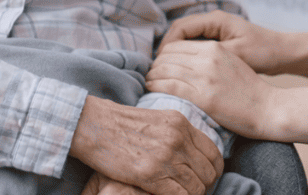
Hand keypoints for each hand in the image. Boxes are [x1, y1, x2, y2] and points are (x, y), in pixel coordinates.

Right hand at [70, 96, 221, 194]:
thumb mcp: (157, 120)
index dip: (213, 170)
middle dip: (204, 185)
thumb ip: (176, 134)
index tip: (205, 178)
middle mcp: (178, 138)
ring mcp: (166, 156)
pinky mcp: (151, 174)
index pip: (213, 152)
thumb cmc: (121, 124)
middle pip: (208, 171)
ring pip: (197, 186)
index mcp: (181, 123)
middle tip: (192, 191)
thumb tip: (191, 154)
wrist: (95, 125)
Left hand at [147, 40, 277, 139]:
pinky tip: (153, 90)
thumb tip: (184, 60)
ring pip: (165, 70)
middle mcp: (207, 59)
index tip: (159, 64)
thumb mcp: (230, 61)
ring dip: (152, 76)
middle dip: (155, 64)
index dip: (163, 54)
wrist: (268, 108)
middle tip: (151, 74)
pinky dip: (156, 87)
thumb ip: (208, 57)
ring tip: (149, 83)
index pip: (176, 44)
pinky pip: (169, 86)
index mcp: (214, 48)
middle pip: (168, 55)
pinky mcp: (203, 97)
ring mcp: (205, 77)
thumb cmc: (249, 89)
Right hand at [159, 11, 284, 73]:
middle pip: (179, 32)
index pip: (180, 28)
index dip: (167, 46)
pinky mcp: (219, 41)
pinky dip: (186, 57)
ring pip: (186, 39)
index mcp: (215, 20)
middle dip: (167, 50)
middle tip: (157, 70)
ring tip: (166, 73)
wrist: (283, 53)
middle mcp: (213, 21)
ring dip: (176, 54)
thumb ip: (212, 56)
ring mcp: (215, 30)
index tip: (159, 64)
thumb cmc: (263, 52)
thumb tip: (186, 64)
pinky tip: (183, 72)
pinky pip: (195, 46)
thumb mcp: (238, 55)